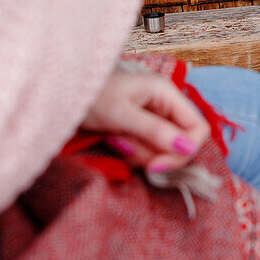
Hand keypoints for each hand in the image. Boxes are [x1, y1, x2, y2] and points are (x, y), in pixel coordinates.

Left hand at [82, 70, 210, 174]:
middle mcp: (165, 106)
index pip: (198, 129)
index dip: (184, 151)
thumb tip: (188, 148)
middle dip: (156, 154)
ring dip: (140, 154)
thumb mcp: (121, 114)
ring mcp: (154, 118)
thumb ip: (154, 131)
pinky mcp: (141, 129)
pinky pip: (148, 150)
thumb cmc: (90, 97)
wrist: (62, 94)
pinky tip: (115, 142)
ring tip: (116, 140)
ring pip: (163, 150)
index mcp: (167, 94)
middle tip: (127, 150)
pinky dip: (133, 153)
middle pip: (181, 143)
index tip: (156, 165)